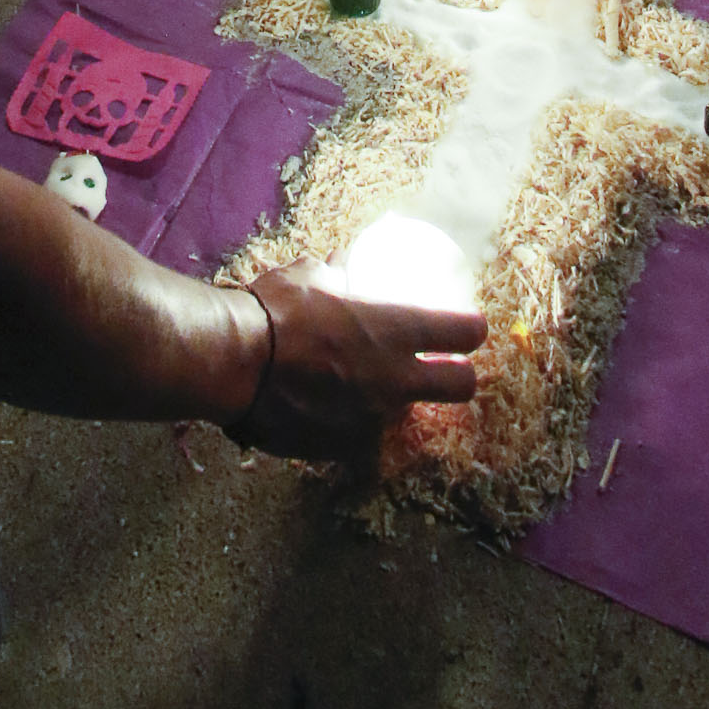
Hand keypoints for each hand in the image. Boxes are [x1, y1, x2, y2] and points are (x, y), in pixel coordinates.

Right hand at [230, 259, 484, 467]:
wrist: (236, 366)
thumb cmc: (276, 311)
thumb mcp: (312, 275)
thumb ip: (337, 271)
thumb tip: (343, 260)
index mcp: (395, 330)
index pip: (463, 332)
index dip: (472, 328)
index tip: (469, 327)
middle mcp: (395, 379)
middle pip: (461, 386)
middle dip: (460, 376)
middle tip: (445, 367)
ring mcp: (373, 419)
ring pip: (406, 412)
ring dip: (397, 399)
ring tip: (369, 385)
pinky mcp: (346, 448)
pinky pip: (364, 435)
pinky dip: (355, 422)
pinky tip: (332, 408)